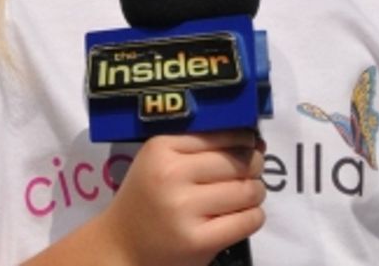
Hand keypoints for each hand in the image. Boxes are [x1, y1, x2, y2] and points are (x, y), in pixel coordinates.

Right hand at [100, 130, 266, 265]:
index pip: (221, 135)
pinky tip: (243, 215)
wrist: (122, 244)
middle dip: (254, 165)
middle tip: (252, 171)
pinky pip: (247, 221)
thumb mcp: (160, 159)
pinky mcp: (198, 241)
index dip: (244, 139)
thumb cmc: (147, 196)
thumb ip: (198, 145)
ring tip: (247, 194)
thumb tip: (255, 141)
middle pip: (237, 162)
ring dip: (256, 191)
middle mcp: (171, 175)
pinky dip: (254, 216)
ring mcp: (184, 210)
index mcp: (161, 148)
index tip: (251, 144)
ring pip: (246, 191)